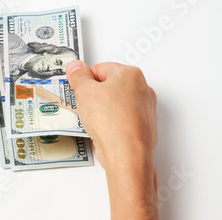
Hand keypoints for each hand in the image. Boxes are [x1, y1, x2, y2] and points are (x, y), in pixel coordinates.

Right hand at [66, 61, 157, 218]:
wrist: (126, 154)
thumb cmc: (112, 122)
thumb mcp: (84, 92)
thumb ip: (78, 76)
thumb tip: (76, 67)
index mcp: (131, 74)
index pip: (100, 68)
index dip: (85, 79)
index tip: (78, 87)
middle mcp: (143, 89)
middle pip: (110, 85)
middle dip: (95, 94)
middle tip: (85, 103)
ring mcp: (145, 109)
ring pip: (116, 103)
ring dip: (102, 109)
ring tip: (93, 119)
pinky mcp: (143, 127)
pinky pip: (121, 119)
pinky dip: (111, 122)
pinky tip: (102, 129)